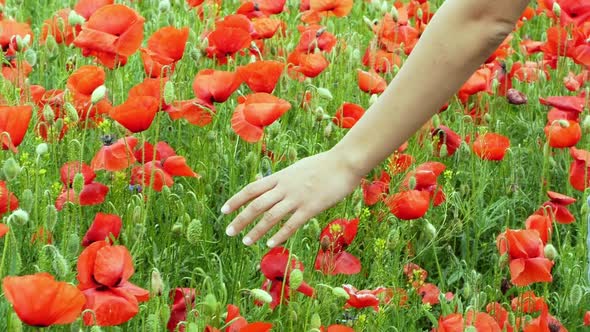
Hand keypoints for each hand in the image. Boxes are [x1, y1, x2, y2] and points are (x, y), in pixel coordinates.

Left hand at [222, 149, 362, 246]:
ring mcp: (297, 198)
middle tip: (229, 232)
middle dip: (240, 219)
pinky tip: (269, 244)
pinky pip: (291, 224)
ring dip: (256, 230)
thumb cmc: (323, 165)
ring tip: (246, 242)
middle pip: (256, 205)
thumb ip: (284, 180)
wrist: (344, 163)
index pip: (252, 189)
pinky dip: (278, 235)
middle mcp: (284, 187)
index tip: (224, 210)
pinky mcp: (310, 208)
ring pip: (270, 216)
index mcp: (280, 177)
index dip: (236, 200)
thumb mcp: (297, 169)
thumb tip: (273, 186)